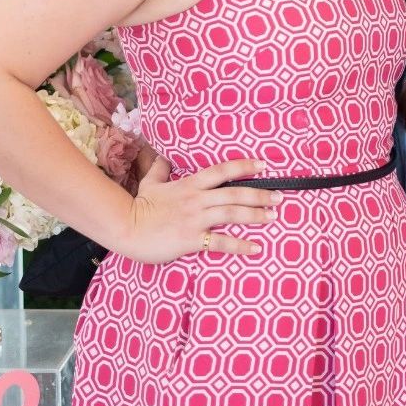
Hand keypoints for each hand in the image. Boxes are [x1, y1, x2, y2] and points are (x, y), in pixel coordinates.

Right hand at [118, 156, 281, 261]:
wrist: (125, 228)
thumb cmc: (139, 207)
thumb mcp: (150, 183)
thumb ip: (160, 170)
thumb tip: (163, 157)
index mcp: (189, 184)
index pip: (222, 171)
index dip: (244, 167)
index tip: (264, 165)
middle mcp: (196, 199)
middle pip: (234, 192)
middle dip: (260, 193)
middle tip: (280, 197)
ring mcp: (195, 219)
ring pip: (231, 213)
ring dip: (255, 215)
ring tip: (272, 217)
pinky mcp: (191, 240)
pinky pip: (220, 242)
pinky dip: (240, 245)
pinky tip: (255, 248)